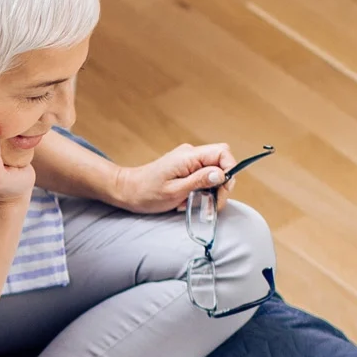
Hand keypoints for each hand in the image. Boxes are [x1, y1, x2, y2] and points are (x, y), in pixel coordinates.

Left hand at [110, 143, 234, 213]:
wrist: (127, 191)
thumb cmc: (146, 193)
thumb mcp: (175, 191)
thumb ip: (199, 181)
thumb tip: (222, 174)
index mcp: (189, 156)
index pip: (223, 152)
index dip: (229, 170)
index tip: (221, 190)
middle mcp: (190, 155)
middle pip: (221, 164)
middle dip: (220, 186)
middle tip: (210, 205)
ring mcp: (188, 161)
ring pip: (213, 174)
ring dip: (209, 192)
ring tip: (193, 205)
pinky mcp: (185, 169)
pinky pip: (202, 178)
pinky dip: (200, 192)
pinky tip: (187, 202)